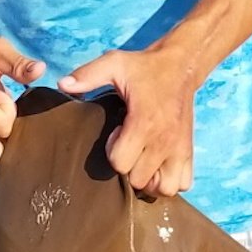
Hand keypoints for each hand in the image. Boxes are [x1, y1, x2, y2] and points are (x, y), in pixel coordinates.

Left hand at [58, 45, 196, 196]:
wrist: (180, 66)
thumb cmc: (144, 68)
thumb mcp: (114, 63)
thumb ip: (87, 75)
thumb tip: (62, 85)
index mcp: (144, 122)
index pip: (120, 162)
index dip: (111, 150)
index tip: (116, 132)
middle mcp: (164, 140)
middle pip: (138, 179)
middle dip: (128, 166)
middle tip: (128, 144)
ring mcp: (180, 149)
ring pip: (163, 188)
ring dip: (149, 180)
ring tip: (142, 161)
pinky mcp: (189, 152)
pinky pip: (183, 184)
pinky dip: (170, 181)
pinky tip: (157, 165)